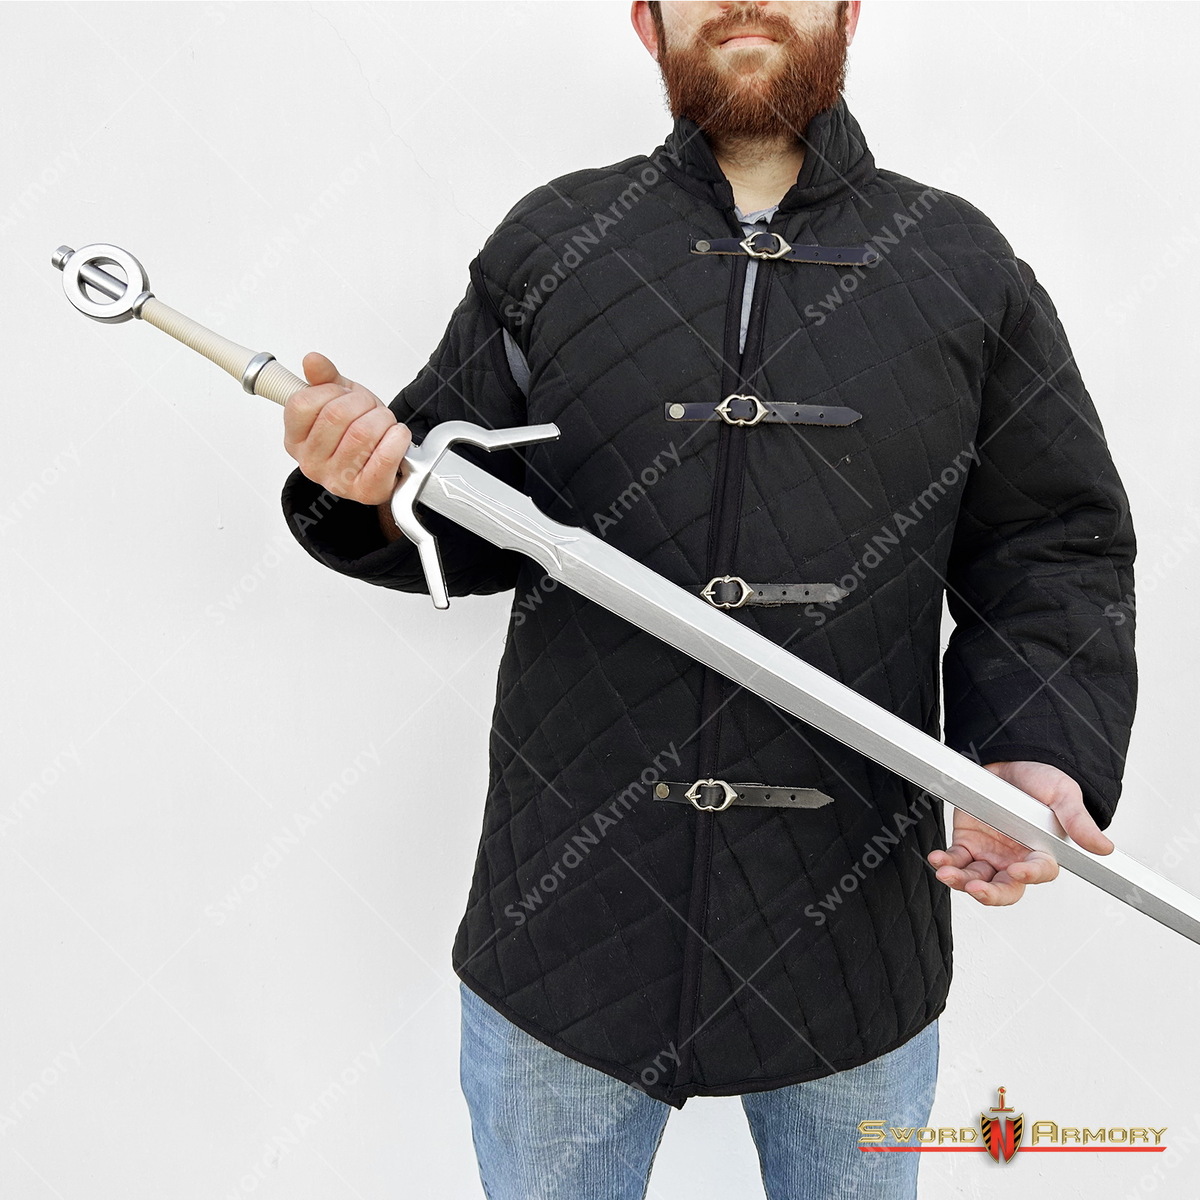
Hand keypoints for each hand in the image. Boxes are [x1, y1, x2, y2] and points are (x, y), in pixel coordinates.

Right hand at [282, 352, 411, 504]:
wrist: (382, 466)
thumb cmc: (358, 433)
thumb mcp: (339, 399)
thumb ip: (325, 379)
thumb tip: (313, 361)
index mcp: (296, 439)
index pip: (303, 403)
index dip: (330, 390)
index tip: (342, 395)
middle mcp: (311, 463)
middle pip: (336, 415)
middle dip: (363, 403)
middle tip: (370, 409)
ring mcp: (337, 480)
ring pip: (362, 433)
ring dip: (382, 420)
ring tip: (383, 424)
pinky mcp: (365, 491)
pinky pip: (384, 456)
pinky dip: (397, 439)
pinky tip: (395, 437)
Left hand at [926, 760, 1114, 905]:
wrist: (1008, 761)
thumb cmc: (1039, 780)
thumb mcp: (1063, 794)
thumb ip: (1078, 822)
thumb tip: (1105, 849)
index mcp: (1042, 851)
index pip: (1041, 872)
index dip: (1030, 875)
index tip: (1017, 869)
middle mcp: (1015, 859)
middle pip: (1005, 889)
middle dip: (990, 894)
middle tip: (976, 888)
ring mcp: (989, 853)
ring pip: (976, 879)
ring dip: (961, 881)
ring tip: (947, 873)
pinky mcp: (967, 843)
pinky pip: (955, 860)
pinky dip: (945, 862)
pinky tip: (938, 859)